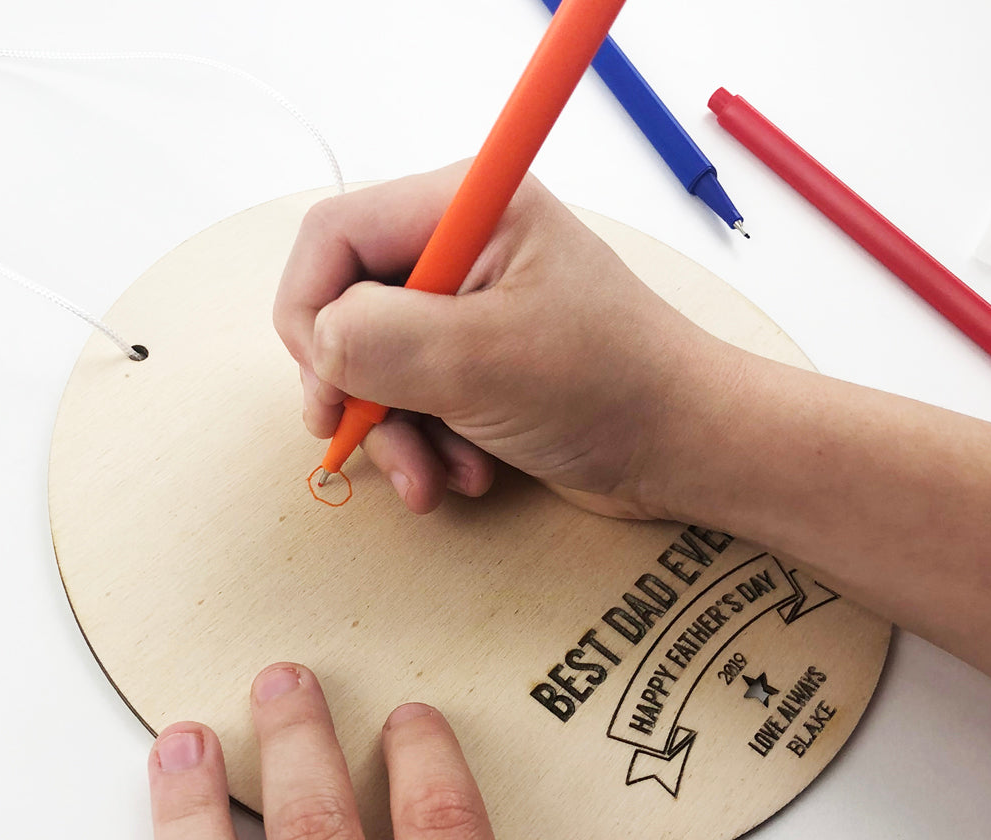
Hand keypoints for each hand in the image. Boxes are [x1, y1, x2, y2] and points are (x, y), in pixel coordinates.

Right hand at [273, 164, 743, 517]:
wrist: (681, 448)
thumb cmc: (607, 387)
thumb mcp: (481, 360)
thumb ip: (379, 340)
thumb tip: (318, 343)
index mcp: (464, 209)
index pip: (333, 236)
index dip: (309, 310)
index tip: (324, 383)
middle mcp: (460, 250)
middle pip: (347, 307)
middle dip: (354, 387)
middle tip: (359, 437)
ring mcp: (467, 310)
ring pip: (375, 366)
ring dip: (395, 433)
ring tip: (433, 479)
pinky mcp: (476, 364)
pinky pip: (413, 400)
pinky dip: (427, 446)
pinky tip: (467, 474)